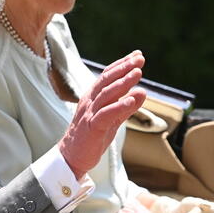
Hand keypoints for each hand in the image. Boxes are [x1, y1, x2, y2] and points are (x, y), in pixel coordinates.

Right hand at [59, 51, 145, 178]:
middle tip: (139, 59)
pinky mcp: (92, 128)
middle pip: (107, 80)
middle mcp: (90, 101)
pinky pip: (105, 114)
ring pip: (106, 94)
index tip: (137, 55)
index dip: (122, 64)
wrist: (71, 157)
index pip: (107, 76)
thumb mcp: (112, 119)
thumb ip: (126, 105)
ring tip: (137, 74)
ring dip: (123, 83)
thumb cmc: (92, 136)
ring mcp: (89, 114)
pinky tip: (131, 100)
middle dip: (124, 68)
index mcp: (93, 97)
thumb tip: (142, 91)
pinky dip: (119, 106)